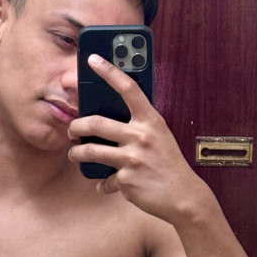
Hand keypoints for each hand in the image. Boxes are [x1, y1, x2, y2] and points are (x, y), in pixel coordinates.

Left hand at [67, 53, 211, 223]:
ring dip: (77, 154)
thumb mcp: (159, 137)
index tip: (92, 59)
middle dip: (77, 126)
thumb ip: (139, 126)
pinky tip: (105, 185)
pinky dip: (103, 184)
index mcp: (151, 121)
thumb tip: (109, 123)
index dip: (109, 71)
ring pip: (91, 151)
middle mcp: (141, 136)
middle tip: (72, 130)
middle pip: (96, 123)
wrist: (183, 197)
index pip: (128, 88)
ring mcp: (132, 159)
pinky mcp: (126, 180)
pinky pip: (105, 180)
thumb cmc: (169, 165)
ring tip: (74, 154)